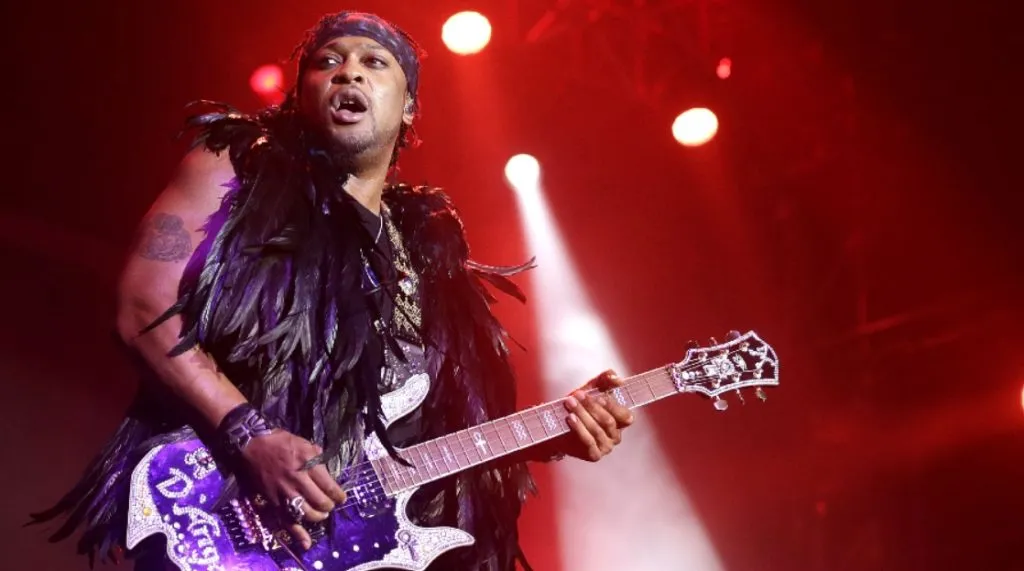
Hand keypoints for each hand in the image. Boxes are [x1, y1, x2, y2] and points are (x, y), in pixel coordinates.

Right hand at [239, 430, 346, 549]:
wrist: (252, 445)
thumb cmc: (279, 441)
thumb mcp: (304, 443)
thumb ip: (317, 457)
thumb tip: (327, 470)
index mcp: (308, 464)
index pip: (330, 487)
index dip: (339, 496)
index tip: (342, 498)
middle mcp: (298, 480)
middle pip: (321, 502)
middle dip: (329, 506)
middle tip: (330, 505)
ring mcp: (285, 492)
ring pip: (307, 513)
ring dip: (318, 517)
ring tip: (321, 514)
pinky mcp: (274, 501)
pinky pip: (287, 521)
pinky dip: (298, 534)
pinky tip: (307, 543)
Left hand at [561, 370, 633, 461]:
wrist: (557, 426)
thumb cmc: (579, 406)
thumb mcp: (592, 389)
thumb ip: (605, 380)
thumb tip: (617, 379)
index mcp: (620, 422)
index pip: (626, 416)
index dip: (613, 407)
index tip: (599, 397)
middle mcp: (616, 436)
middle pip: (609, 421)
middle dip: (592, 407)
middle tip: (578, 395)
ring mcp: (606, 447)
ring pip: (598, 430)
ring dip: (583, 415)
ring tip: (570, 403)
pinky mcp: (594, 455)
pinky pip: (588, 441)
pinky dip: (579, 428)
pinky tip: (570, 418)